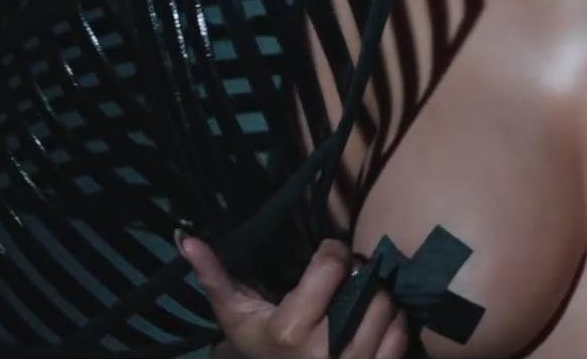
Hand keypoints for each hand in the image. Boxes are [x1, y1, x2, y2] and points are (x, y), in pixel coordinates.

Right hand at [178, 233, 411, 358]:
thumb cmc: (257, 344)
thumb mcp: (234, 312)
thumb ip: (213, 275)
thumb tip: (185, 238)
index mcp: (290, 329)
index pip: (331, 266)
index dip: (333, 250)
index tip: (328, 252)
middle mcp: (326, 350)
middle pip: (366, 287)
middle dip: (358, 273)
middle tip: (348, 273)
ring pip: (387, 309)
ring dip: (378, 295)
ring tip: (361, 294)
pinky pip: (401, 336)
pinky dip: (395, 321)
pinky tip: (375, 318)